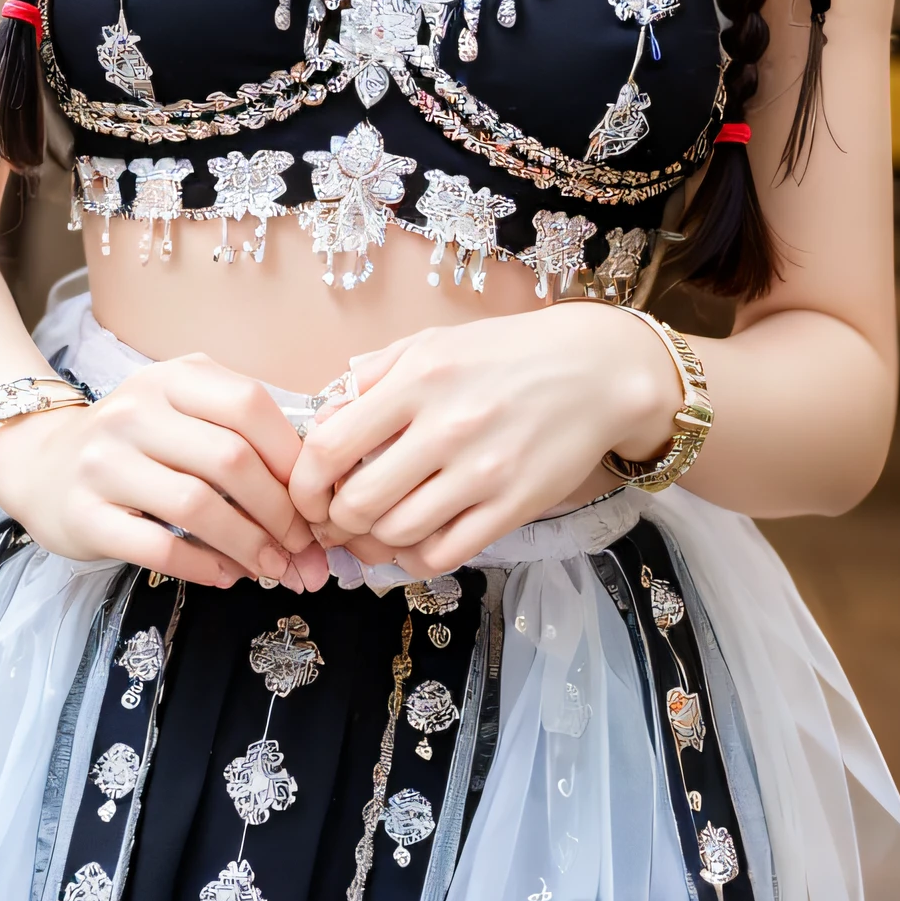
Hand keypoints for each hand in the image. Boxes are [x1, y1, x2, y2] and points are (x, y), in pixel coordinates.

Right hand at [0, 354, 329, 589]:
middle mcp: (133, 412)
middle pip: (230, 460)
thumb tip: (321, 485)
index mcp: (170, 379)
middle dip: (280, 511)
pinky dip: (205, 567)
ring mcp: (103, 462)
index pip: (250, 406)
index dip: (293, 457)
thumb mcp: (182, 411)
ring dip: (249, 544)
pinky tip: (228, 575)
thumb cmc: (135, 444)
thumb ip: (243, 432)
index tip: (316, 497)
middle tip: (303, 546)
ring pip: (197, 506)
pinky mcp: (84, 513)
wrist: (40, 464)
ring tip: (273, 568)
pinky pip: (158, 547)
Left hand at [286, 306, 678, 577]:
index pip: (328, 448)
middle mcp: (447, 427)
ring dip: (374, 542)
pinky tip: (414, 542)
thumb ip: (372, 376)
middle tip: (337, 522)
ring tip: (375, 533)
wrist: (596, 371)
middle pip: (357, 503)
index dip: (303, 484)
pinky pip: (445, 553)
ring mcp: (483, 471)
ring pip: (398, 534)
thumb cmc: (507, 355)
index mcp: (417, 380)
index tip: (305, 494)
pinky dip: (416, 558)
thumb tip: (321, 419)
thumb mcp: (433, 342)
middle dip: (334, 522)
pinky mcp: (514, 505)